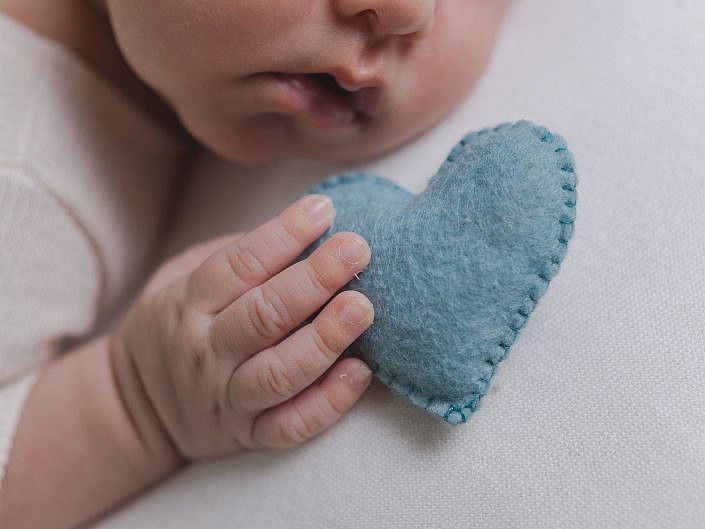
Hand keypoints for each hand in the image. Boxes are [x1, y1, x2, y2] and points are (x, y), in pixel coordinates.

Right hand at [112, 194, 373, 459]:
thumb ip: (233, 257)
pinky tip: (360, 373)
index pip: (240, 264)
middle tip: (356, 249)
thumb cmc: (174, 327)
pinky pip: (291, 425)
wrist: (138, 408)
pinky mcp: (249, 434)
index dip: (284, 234)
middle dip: (315, 278)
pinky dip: (327, 403)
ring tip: (362, 308)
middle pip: (265, 314)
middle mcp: (207, 351)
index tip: (323, 209)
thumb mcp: (179, 279)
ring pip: (280, 372)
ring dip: (325, 339)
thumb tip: (303, 231)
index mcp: (188, 303)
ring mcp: (228, 397)